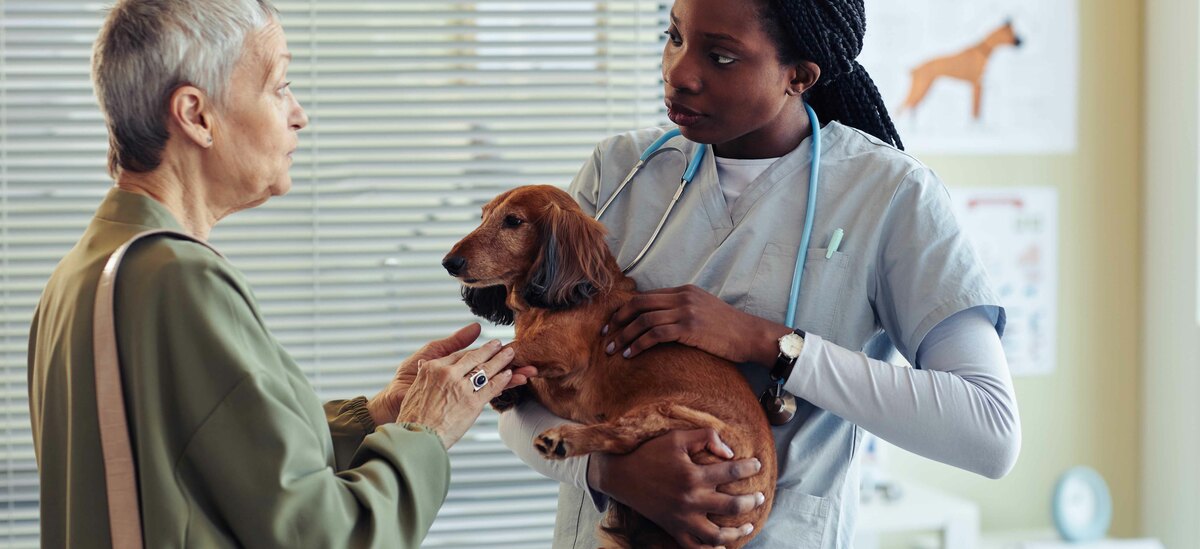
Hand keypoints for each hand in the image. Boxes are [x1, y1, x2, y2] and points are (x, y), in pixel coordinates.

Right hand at [369, 323, 535, 425]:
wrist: (417, 437)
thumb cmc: (412, 417)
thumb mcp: (414, 389)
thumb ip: (423, 375)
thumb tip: (423, 365)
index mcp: (433, 368)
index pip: (458, 355)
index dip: (473, 351)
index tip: (481, 349)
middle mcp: (448, 373)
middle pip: (474, 358)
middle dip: (490, 350)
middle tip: (499, 344)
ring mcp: (461, 387)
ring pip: (486, 369)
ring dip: (501, 360)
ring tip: (510, 354)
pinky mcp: (472, 402)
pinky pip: (492, 386)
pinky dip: (503, 379)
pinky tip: (510, 374)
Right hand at [589, 428, 763, 548]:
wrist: (621, 475)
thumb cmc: (649, 453)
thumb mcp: (676, 437)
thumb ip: (706, 437)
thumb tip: (730, 453)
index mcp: (693, 476)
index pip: (732, 473)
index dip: (749, 468)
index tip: (757, 465)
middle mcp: (691, 500)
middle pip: (732, 506)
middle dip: (752, 500)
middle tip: (760, 496)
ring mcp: (682, 519)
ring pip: (717, 535)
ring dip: (737, 532)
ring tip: (749, 524)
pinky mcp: (672, 529)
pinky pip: (694, 547)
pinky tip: (723, 547)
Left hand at [602, 285, 790, 364]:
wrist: (751, 335)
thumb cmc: (729, 330)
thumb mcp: (703, 311)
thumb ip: (682, 311)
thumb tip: (658, 323)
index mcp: (684, 291)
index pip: (646, 296)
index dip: (625, 309)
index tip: (612, 323)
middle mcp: (682, 297)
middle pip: (639, 303)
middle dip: (617, 320)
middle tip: (604, 335)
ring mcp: (686, 311)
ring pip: (643, 319)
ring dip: (624, 335)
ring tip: (613, 349)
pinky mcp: (689, 328)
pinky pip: (655, 334)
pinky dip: (638, 344)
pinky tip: (630, 354)